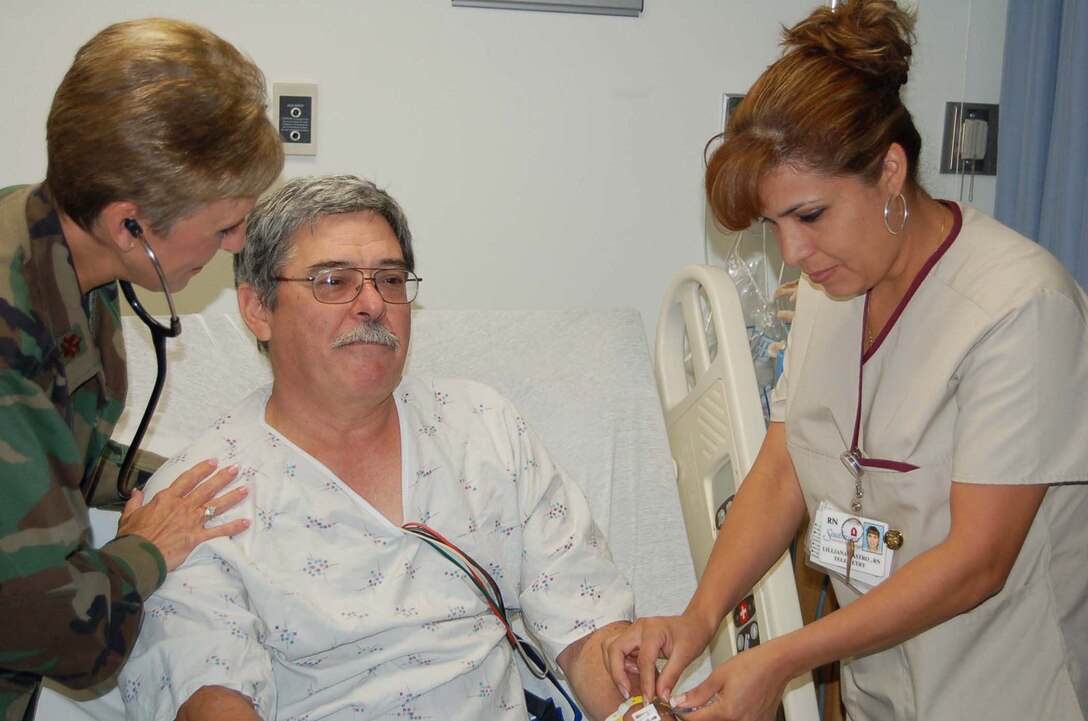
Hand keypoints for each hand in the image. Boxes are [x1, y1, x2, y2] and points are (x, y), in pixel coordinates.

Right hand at [117, 459, 249, 570]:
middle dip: (223, 478)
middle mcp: (182, 507)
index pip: (188, 479)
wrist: (137, 556)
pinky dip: (233, 527)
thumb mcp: (128, 516)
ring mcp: (191, 522)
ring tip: (246, 489)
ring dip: (232, 497)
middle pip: (207, 489)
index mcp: (166, 499)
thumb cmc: (132, 537)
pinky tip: (246, 522)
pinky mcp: (196, 538)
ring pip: (216, 506)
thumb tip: (136, 492)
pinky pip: (219, 531)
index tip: (214, 462)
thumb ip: (134, 503)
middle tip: (237, 468)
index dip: (202, 469)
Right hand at [603, 613, 713, 705]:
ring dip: (615, 667)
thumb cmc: (692, 634)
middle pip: (615, 649)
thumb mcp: (685, 656)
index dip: (645, 681)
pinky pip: (617, 650)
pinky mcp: (631, 636)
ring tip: (632, 679)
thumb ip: (670, 676)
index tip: (648, 698)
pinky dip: (620, 664)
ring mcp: (633, 630)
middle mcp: (638, 627)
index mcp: (653, 630)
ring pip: (610, 648)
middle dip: (617, 673)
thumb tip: (660, 696)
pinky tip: (636, 672)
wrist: (693, 623)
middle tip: (626, 691)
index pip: (643, 659)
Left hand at [668, 644, 787, 720]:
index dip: (683, 712)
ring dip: (714, 717)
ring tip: (714, 704)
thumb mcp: (719, 676)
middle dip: (699, 716)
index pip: (695, 719)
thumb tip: (680, 701)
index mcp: (727, 710)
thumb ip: (698, 693)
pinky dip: (729, 717)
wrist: (777, 664)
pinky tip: (730, 706)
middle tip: (694, 706)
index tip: (678, 706)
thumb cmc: (752, 665)